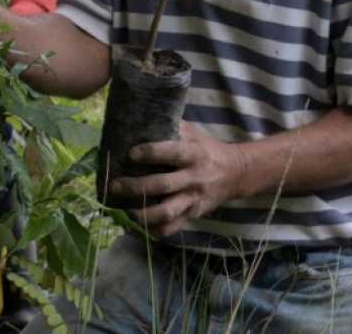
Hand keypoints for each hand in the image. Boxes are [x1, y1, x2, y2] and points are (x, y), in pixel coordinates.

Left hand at [109, 122, 247, 236]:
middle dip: (136, 187)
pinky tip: (138, 227)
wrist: (236, 173)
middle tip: (114, 186)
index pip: (171, 153)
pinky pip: (173, 228)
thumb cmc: (207, 149)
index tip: (130, 153)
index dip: (150, 153)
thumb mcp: (194, 134)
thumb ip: (172, 128)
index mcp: (194, 154)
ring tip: (124, 211)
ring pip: (167, 212)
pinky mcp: (193, 215)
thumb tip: (140, 120)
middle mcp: (194, 178)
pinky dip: (154, 230)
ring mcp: (194, 199)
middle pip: (163, 185)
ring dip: (142, 214)